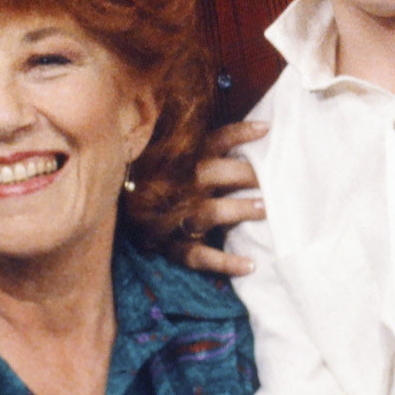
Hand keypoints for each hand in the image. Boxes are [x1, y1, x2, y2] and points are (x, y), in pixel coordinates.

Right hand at [179, 120, 267, 278]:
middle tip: (273, 179)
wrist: (122, 217)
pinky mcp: (171, 248)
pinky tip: (249, 265)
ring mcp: (171, 219)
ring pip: (205, 213)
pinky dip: (223, 263)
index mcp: (180, 163)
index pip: (210, 143)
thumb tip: (259, 132)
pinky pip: (197, 257)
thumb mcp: (178, 162)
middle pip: (208, 174)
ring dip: (237, 209)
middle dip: (244, 174)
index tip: (266, 129)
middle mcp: (176, 188)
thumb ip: (208, 152)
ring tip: (265, 209)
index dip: (237, 134)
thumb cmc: (166, 186)